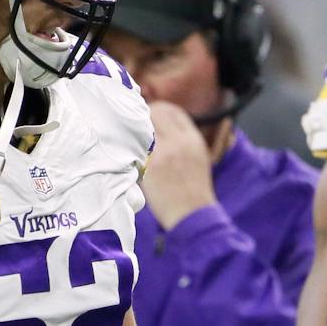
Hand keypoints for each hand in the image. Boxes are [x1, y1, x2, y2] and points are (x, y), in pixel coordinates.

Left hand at [142, 100, 221, 228]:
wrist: (193, 215)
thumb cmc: (193, 193)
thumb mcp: (197, 160)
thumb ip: (181, 143)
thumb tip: (159, 132)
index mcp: (193, 139)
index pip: (172, 110)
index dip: (157, 111)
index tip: (147, 118)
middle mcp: (181, 141)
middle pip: (155, 113)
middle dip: (142, 119)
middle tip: (132, 129)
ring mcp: (166, 152)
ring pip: (143, 128)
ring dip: (134, 132)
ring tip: (130, 143)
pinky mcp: (153, 166)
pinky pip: (136, 148)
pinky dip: (130, 149)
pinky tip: (129, 158)